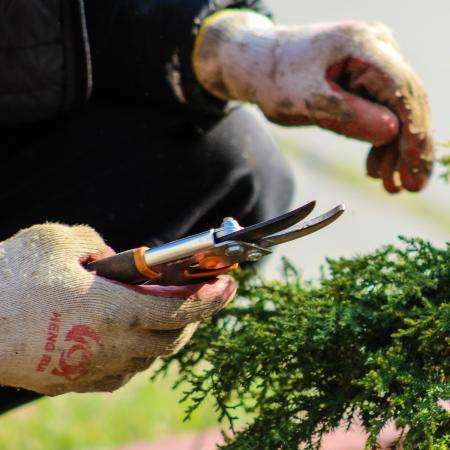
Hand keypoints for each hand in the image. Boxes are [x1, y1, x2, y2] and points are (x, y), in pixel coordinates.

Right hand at [0, 224, 235, 394]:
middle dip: (193, 317)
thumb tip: (116, 258)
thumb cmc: (9, 278)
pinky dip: (132, 355)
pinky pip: (117, 373)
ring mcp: (91, 370)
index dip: (213, 298)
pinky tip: (124, 338)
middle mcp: (114, 347)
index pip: (184, 310)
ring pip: (147, 360)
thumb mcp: (59, 240)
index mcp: (119, 312)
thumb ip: (99, 245)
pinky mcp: (69, 383)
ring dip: (162, 338)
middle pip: (173, 339)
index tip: (231, 284)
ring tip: (162, 313)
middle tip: (200, 296)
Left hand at [194, 11, 433, 192]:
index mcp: (363, 44)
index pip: (402, 88)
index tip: (416, 165)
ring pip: (402, 110)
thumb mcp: (306, 101)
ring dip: (398, 150)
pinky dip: (384, 141)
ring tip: (392, 186)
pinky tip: (379, 169)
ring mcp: (379, 60)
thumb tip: (393, 133)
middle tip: (412, 187)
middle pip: (409, 100)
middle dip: (412, 147)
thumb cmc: (275, 78)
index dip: (414, 129)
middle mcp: (379, 46)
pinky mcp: (374, 76)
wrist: (257, 63)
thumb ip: (348, 115)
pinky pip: (389, 111)